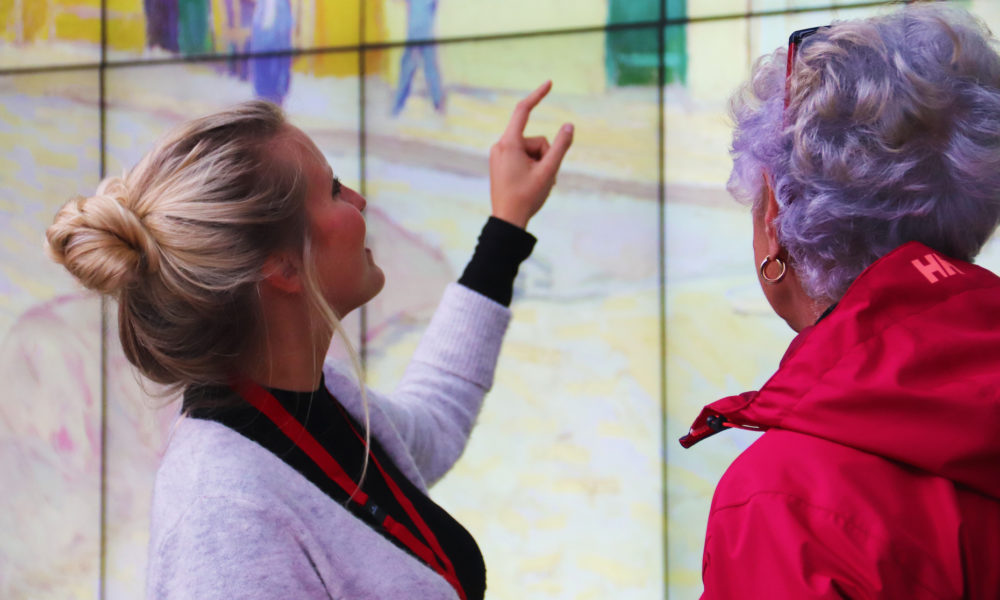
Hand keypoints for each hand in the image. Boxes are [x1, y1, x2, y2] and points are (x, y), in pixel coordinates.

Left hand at [489, 81, 573, 228]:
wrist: (507, 221)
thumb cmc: (527, 197)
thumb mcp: (549, 171)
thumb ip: (561, 146)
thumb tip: (570, 126)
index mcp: (509, 144)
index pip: (523, 110)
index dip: (538, 95)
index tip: (550, 83)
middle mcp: (500, 146)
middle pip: (535, 139)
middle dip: (545, 155)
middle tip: (546, 178)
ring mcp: (499, 155)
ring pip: (530, 150)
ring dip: (540, 164)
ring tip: (539, 183)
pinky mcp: (500, 163)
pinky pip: (522, 157)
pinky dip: (532, 167)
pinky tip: (532, 184)